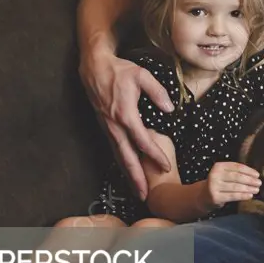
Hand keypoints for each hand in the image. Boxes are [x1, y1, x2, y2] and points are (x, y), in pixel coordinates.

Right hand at [80, 49, 173, 198]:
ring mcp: (107, 127)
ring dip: (127, 174)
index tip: (164, 167)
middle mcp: (114, 125)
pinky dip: (121, 162)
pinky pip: (114, 148)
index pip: (142, 141)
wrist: (93, 67)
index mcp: (125, 114)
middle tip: (144, 195)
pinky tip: (128, 171)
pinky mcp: (105, 126)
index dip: (154, 155)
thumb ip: (157, 92)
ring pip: (118, 156)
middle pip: (126, 157)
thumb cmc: (118, 70)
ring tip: (137, 191)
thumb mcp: (141, 75)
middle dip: (136, 177)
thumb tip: (169, 108)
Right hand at [204, 162, 261, 206]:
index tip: (257, 174)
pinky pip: (232, 196)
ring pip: (235, 187)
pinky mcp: (215, 197)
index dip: (248, 170)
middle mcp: (215, 175)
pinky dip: (242, 196)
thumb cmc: (219, 183)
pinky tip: (250, 196)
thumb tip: (255, 175)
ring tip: (256, 190)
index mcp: (219, 166)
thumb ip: (236, 172)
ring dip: (248, 188)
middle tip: (259, 183)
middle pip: (236, 176)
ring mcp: (214, 186)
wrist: (204, 196)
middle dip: (249, 180)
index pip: (237, 167)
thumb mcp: (224, 174)